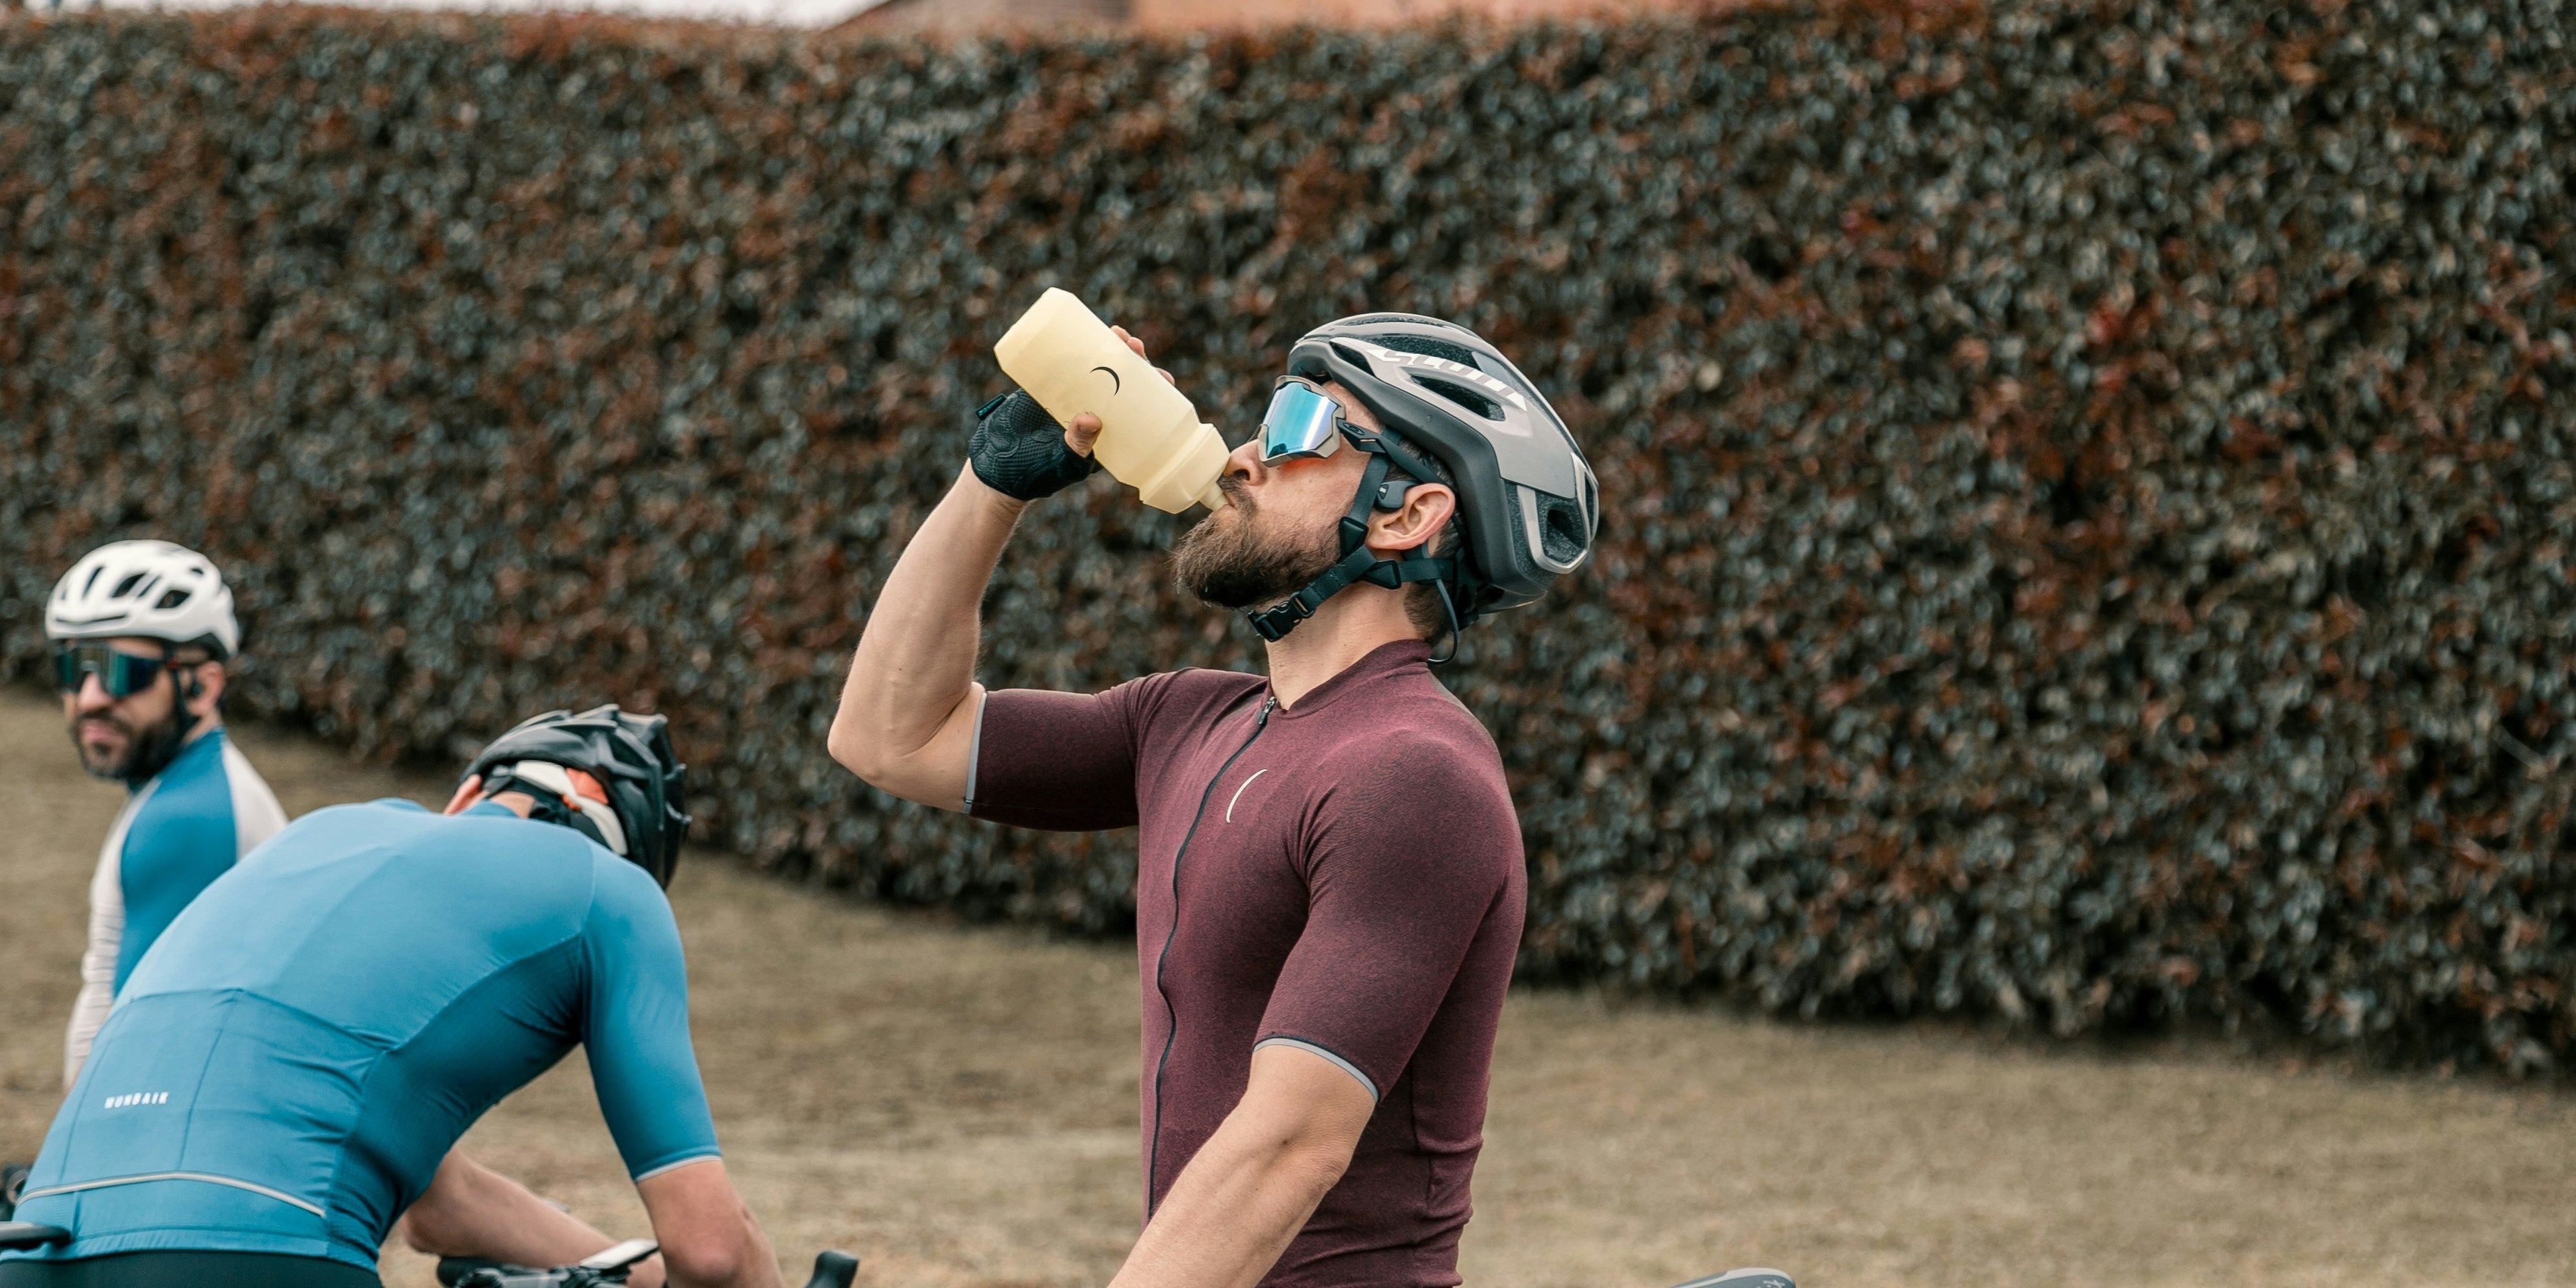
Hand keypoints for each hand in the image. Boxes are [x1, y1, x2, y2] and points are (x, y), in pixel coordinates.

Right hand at [971, 326, 1175, 500]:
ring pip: (1100, 368)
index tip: (1163, 377)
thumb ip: (1077, 444)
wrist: (997, 465)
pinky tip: (1087, 329)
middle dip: (1134, 361)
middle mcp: (1097, 412)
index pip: (1143, 410)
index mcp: (1111, 434)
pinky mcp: (1050, 387)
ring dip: (1111, 348)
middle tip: (1134, 345)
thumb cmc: (1038, 473)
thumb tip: (1092, 419)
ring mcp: (1074, 397)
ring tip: (1117, 333)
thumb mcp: (1064, 461)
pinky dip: (1078, 346)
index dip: (1156, 391)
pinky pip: (1069, 363)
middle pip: (1124, 381)